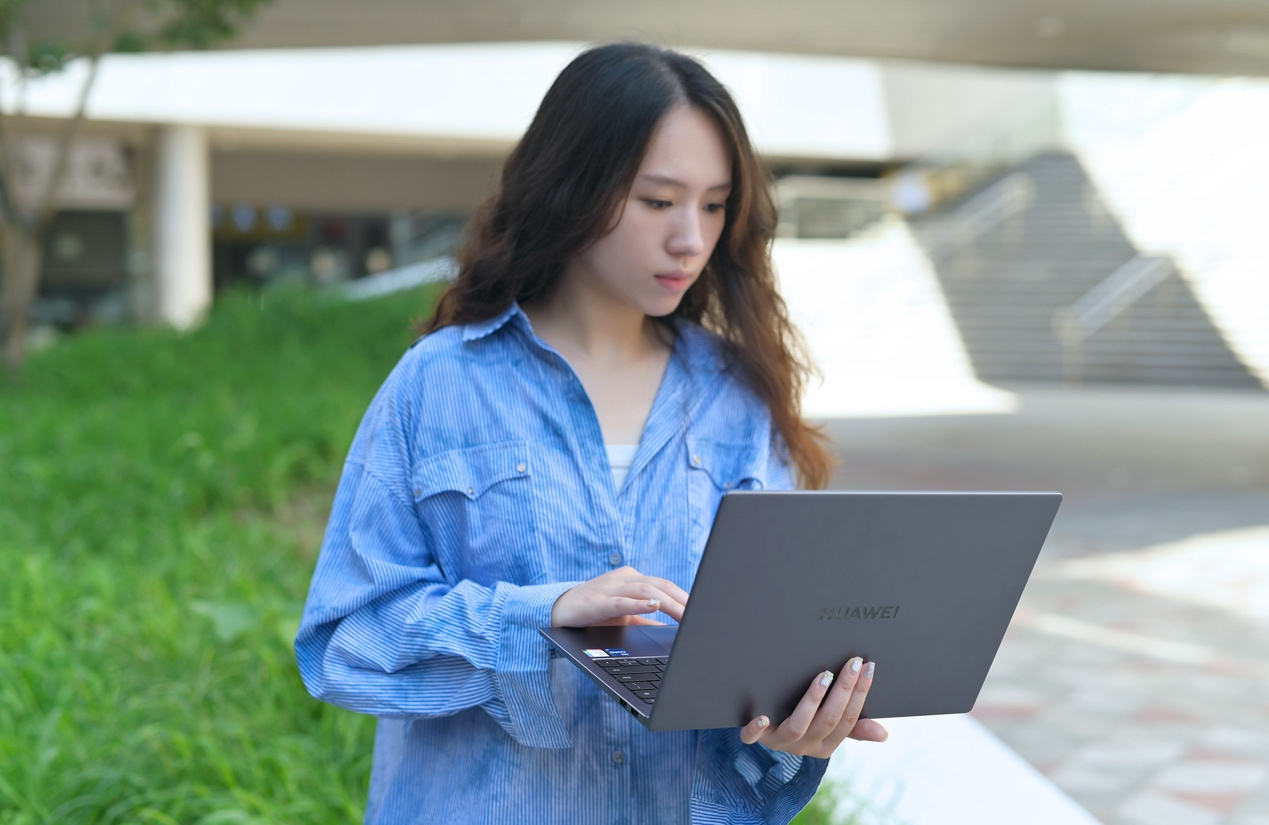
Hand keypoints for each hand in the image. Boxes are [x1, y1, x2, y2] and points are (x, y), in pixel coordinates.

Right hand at [550, 566, 688, 627]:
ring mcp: (610, 588)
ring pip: (645, 590)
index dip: (684, 597)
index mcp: (633, 579)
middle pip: (659, 585)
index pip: (664, 585)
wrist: (559, 609)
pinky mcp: (597, 601)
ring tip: (684, 613)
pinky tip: (653, 605)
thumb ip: (647, 622)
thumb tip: (672, 631)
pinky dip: (638, 603)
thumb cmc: (594, 611)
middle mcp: (624, 579)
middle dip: (681, 600)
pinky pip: (621, 601)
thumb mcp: (624, 616)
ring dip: (667, 603)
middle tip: (699, 613)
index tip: (702, 609)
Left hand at [739, 658, 887, 757]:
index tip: (868, 667)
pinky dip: (756, 729)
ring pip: (798, 726)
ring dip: (812, 700)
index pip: (848, 720)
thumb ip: (853, 728)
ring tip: (823, 676)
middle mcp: (804, 746)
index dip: (860, 694)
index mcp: (825, 745)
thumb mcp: (827, 728)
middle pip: (828, 720)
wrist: (762, 735)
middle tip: (853, 663)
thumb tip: (883, 733)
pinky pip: (752, 738)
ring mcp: (779, 742)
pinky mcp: (754, 737)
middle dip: (844, 690)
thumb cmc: (802, 724)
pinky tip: (762, 716)